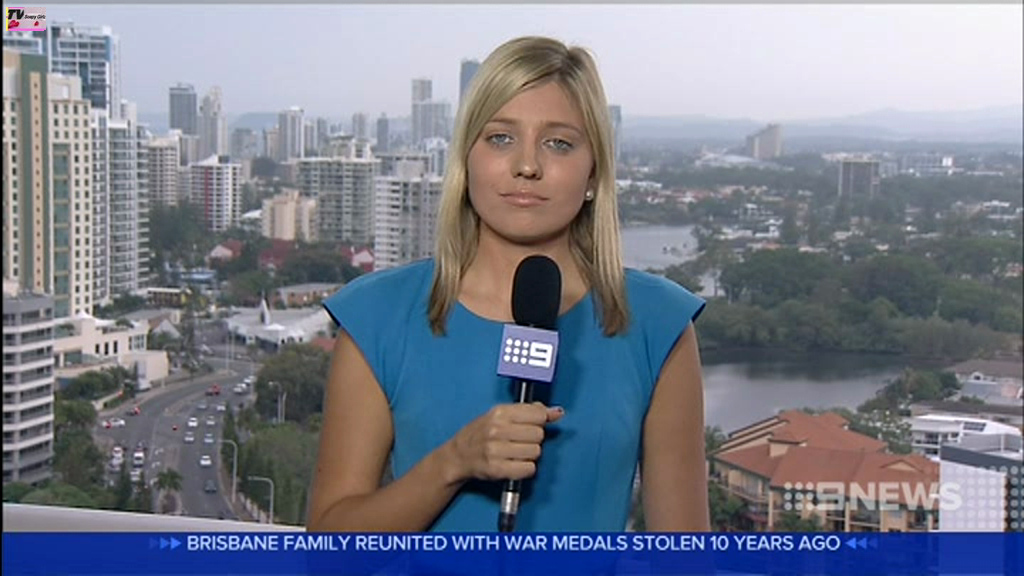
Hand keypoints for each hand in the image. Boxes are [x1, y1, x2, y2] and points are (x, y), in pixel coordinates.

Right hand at [443, 402, 563, 482]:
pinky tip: (516, 464)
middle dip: (534, 439)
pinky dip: (526, 468)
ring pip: (536, 452)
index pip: (538, 414)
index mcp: (499, 413)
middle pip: (538, 434)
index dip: (539, 421)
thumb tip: (556, 412)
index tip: (531, 425)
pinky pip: (529, 469)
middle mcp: (497, 430)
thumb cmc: (481, 434)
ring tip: (516, 453)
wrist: (458, 456)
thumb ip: (529, 411)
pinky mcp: (497, 470)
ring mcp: (496, 450)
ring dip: (530, 455)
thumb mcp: (501, 415)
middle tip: (521, 441)